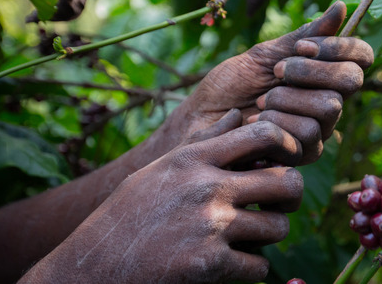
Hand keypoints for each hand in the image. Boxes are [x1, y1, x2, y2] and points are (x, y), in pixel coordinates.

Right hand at [19, 118, 303, 283]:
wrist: (91, 269)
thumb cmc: (128, 215)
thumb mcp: (162, 169)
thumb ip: (206, 141)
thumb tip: (238, 113)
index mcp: (194, 159)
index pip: (265, 134)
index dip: (289, 144)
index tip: (288, 159)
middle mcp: (205, 187)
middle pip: (287, 182)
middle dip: (290, 197)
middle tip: (278, 206)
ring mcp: (209, 226)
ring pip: (278, 227)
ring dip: (269, 237)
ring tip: (251, 238)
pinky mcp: (209, 265)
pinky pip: (259, 267)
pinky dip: (251, 270)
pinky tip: (232, 265)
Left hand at [167, 1, 372, 162]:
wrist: (199, 122)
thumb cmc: (229, 86)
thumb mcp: (264, 54)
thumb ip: (303, 36)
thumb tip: (341, 7)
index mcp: (324, 73)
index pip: (361, 57)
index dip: (339, 48)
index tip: (302, 47)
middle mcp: (329, 101)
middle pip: (350, 81)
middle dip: (309, 71)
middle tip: (276, 73)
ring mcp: (320, 129)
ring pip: (328, 108)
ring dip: (285, 100)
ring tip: (259, 104)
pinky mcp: (304, 155)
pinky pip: (306, 134)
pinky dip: (274, 123)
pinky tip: (254, 124)